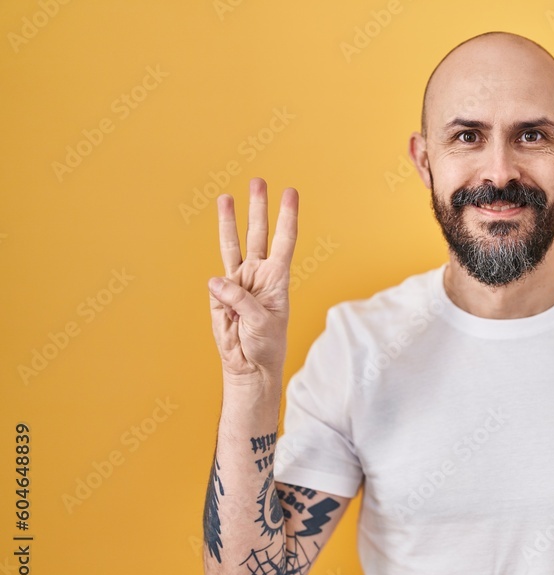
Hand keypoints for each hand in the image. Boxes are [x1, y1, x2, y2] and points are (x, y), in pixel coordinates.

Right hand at [207, 177, 297, 384]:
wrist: (250, 364)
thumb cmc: (265, 345)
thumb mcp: (260, 323)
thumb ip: (239, 300)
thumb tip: (216, 280)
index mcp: (278, 278)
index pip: (285, 241)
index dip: (287, 217)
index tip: (290, 193)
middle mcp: (260, 274)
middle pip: (259, 234)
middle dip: (259, 208)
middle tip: (258, 182)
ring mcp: (240, 281)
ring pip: (235, 244)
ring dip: (232, 221)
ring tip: (228, 197)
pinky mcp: (221, 293)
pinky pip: (217, 275)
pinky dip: (216, 277)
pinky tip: (217, 284)